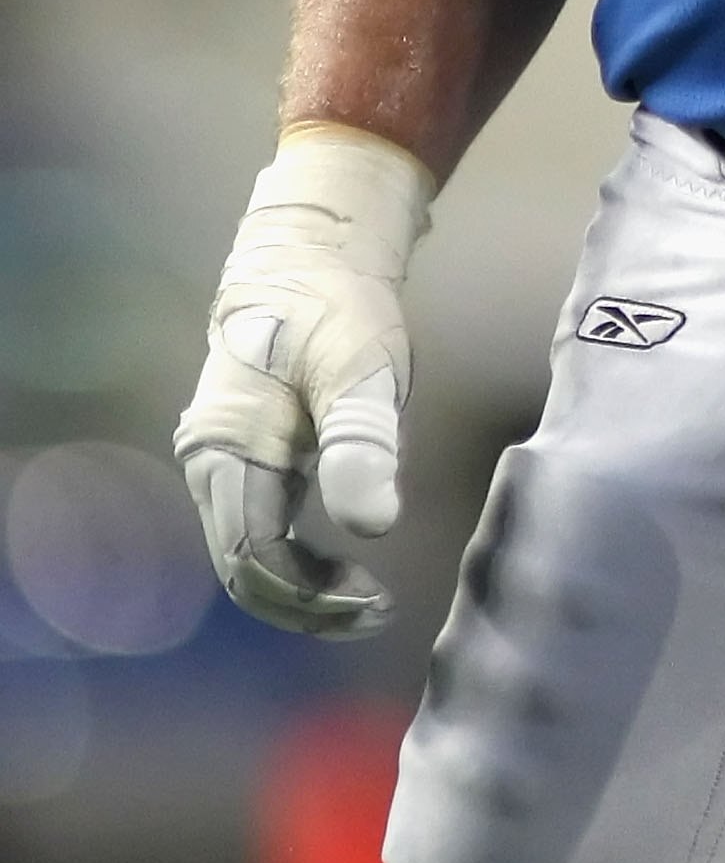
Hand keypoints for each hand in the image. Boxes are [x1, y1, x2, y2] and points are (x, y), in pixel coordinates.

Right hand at [175, 123, 433, 635]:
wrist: (312, 252)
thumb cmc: (338, 306)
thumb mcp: (362, 369)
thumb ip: (363, 444)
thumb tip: (374, 527)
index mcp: (229, 448)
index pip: (254, 560)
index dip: (310, 597)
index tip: (374, 603)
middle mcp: (210, 462)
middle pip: (244, 568)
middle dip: (306, 603)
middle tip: (376, 610)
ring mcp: (221, 460)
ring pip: (246, 553)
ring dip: (301, 586)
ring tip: (366, 596)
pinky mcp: (242, 455)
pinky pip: (255, 528)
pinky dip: (295, 557)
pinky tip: (341, 556)